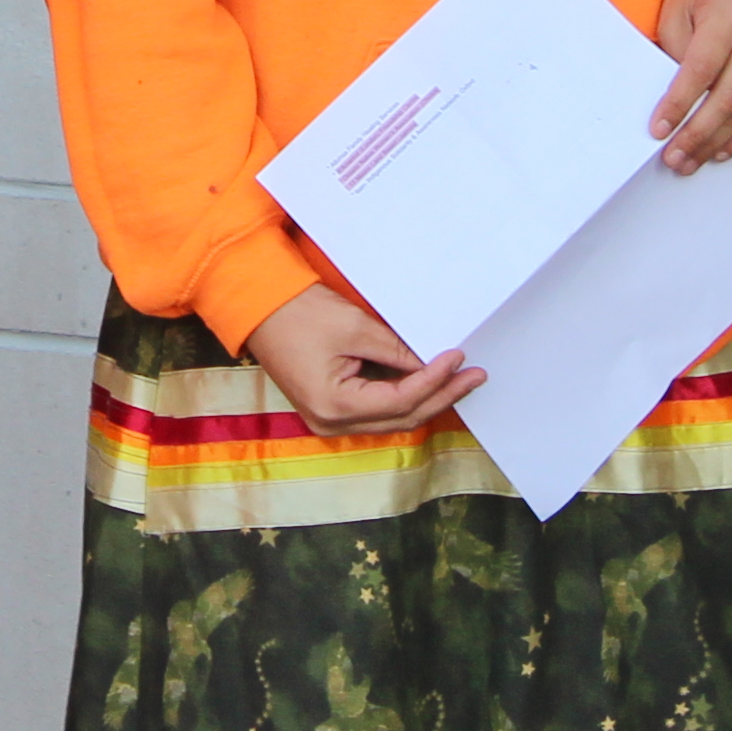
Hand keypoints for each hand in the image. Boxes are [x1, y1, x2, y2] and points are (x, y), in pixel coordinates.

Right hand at [240, 284, 483, 440]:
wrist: (258, 306)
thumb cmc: (299, 313)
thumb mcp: (355, 329)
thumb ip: (397, 352)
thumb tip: (433, 363)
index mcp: (335, 407)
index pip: (401, 400)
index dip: (435, 380)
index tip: (459, 358)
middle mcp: (332, 424)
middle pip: (401, 418)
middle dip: (440, 396)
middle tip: (473, 376)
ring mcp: (329, 421)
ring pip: (392, 418)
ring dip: (426, 398)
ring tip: (458, 378)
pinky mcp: (330, 409)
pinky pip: (376, 410)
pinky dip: (403, 397)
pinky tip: (427, 381)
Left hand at [649, 0, 731, 173]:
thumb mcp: (676, 10)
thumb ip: (674, 53)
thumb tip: (669, 107)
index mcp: (727, 13)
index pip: (701, 69)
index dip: (679, 104)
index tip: (658, 131)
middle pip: (729, 97)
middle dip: (698, 134)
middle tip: (674, 159)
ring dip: (718, 142)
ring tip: (691, 161)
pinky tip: (722, 150)